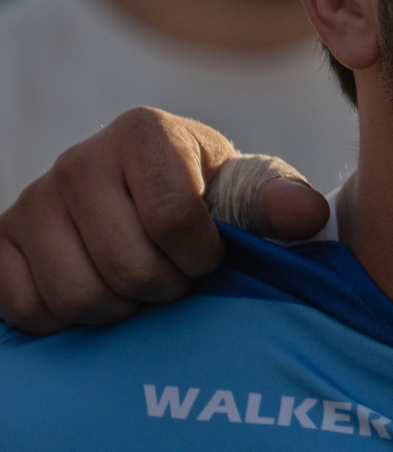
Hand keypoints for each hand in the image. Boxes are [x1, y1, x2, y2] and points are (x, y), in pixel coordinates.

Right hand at [0, 107, 326, 332]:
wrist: (146, 204)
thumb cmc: (207, 200)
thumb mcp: (248, 193)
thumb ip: (279, 202)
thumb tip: (304, 216)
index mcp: (145, 132)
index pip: (173, 219)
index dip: (199, 259)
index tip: (209, 259)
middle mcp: (79, 158)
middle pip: (125, 266)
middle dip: (162, 289)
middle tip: (172, 280)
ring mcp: (33, 199)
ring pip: (75, 294)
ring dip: (117, 310)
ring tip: (137, 289)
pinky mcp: (1, 239)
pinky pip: (22, 305)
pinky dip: (62, 319)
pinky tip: (93, 294)